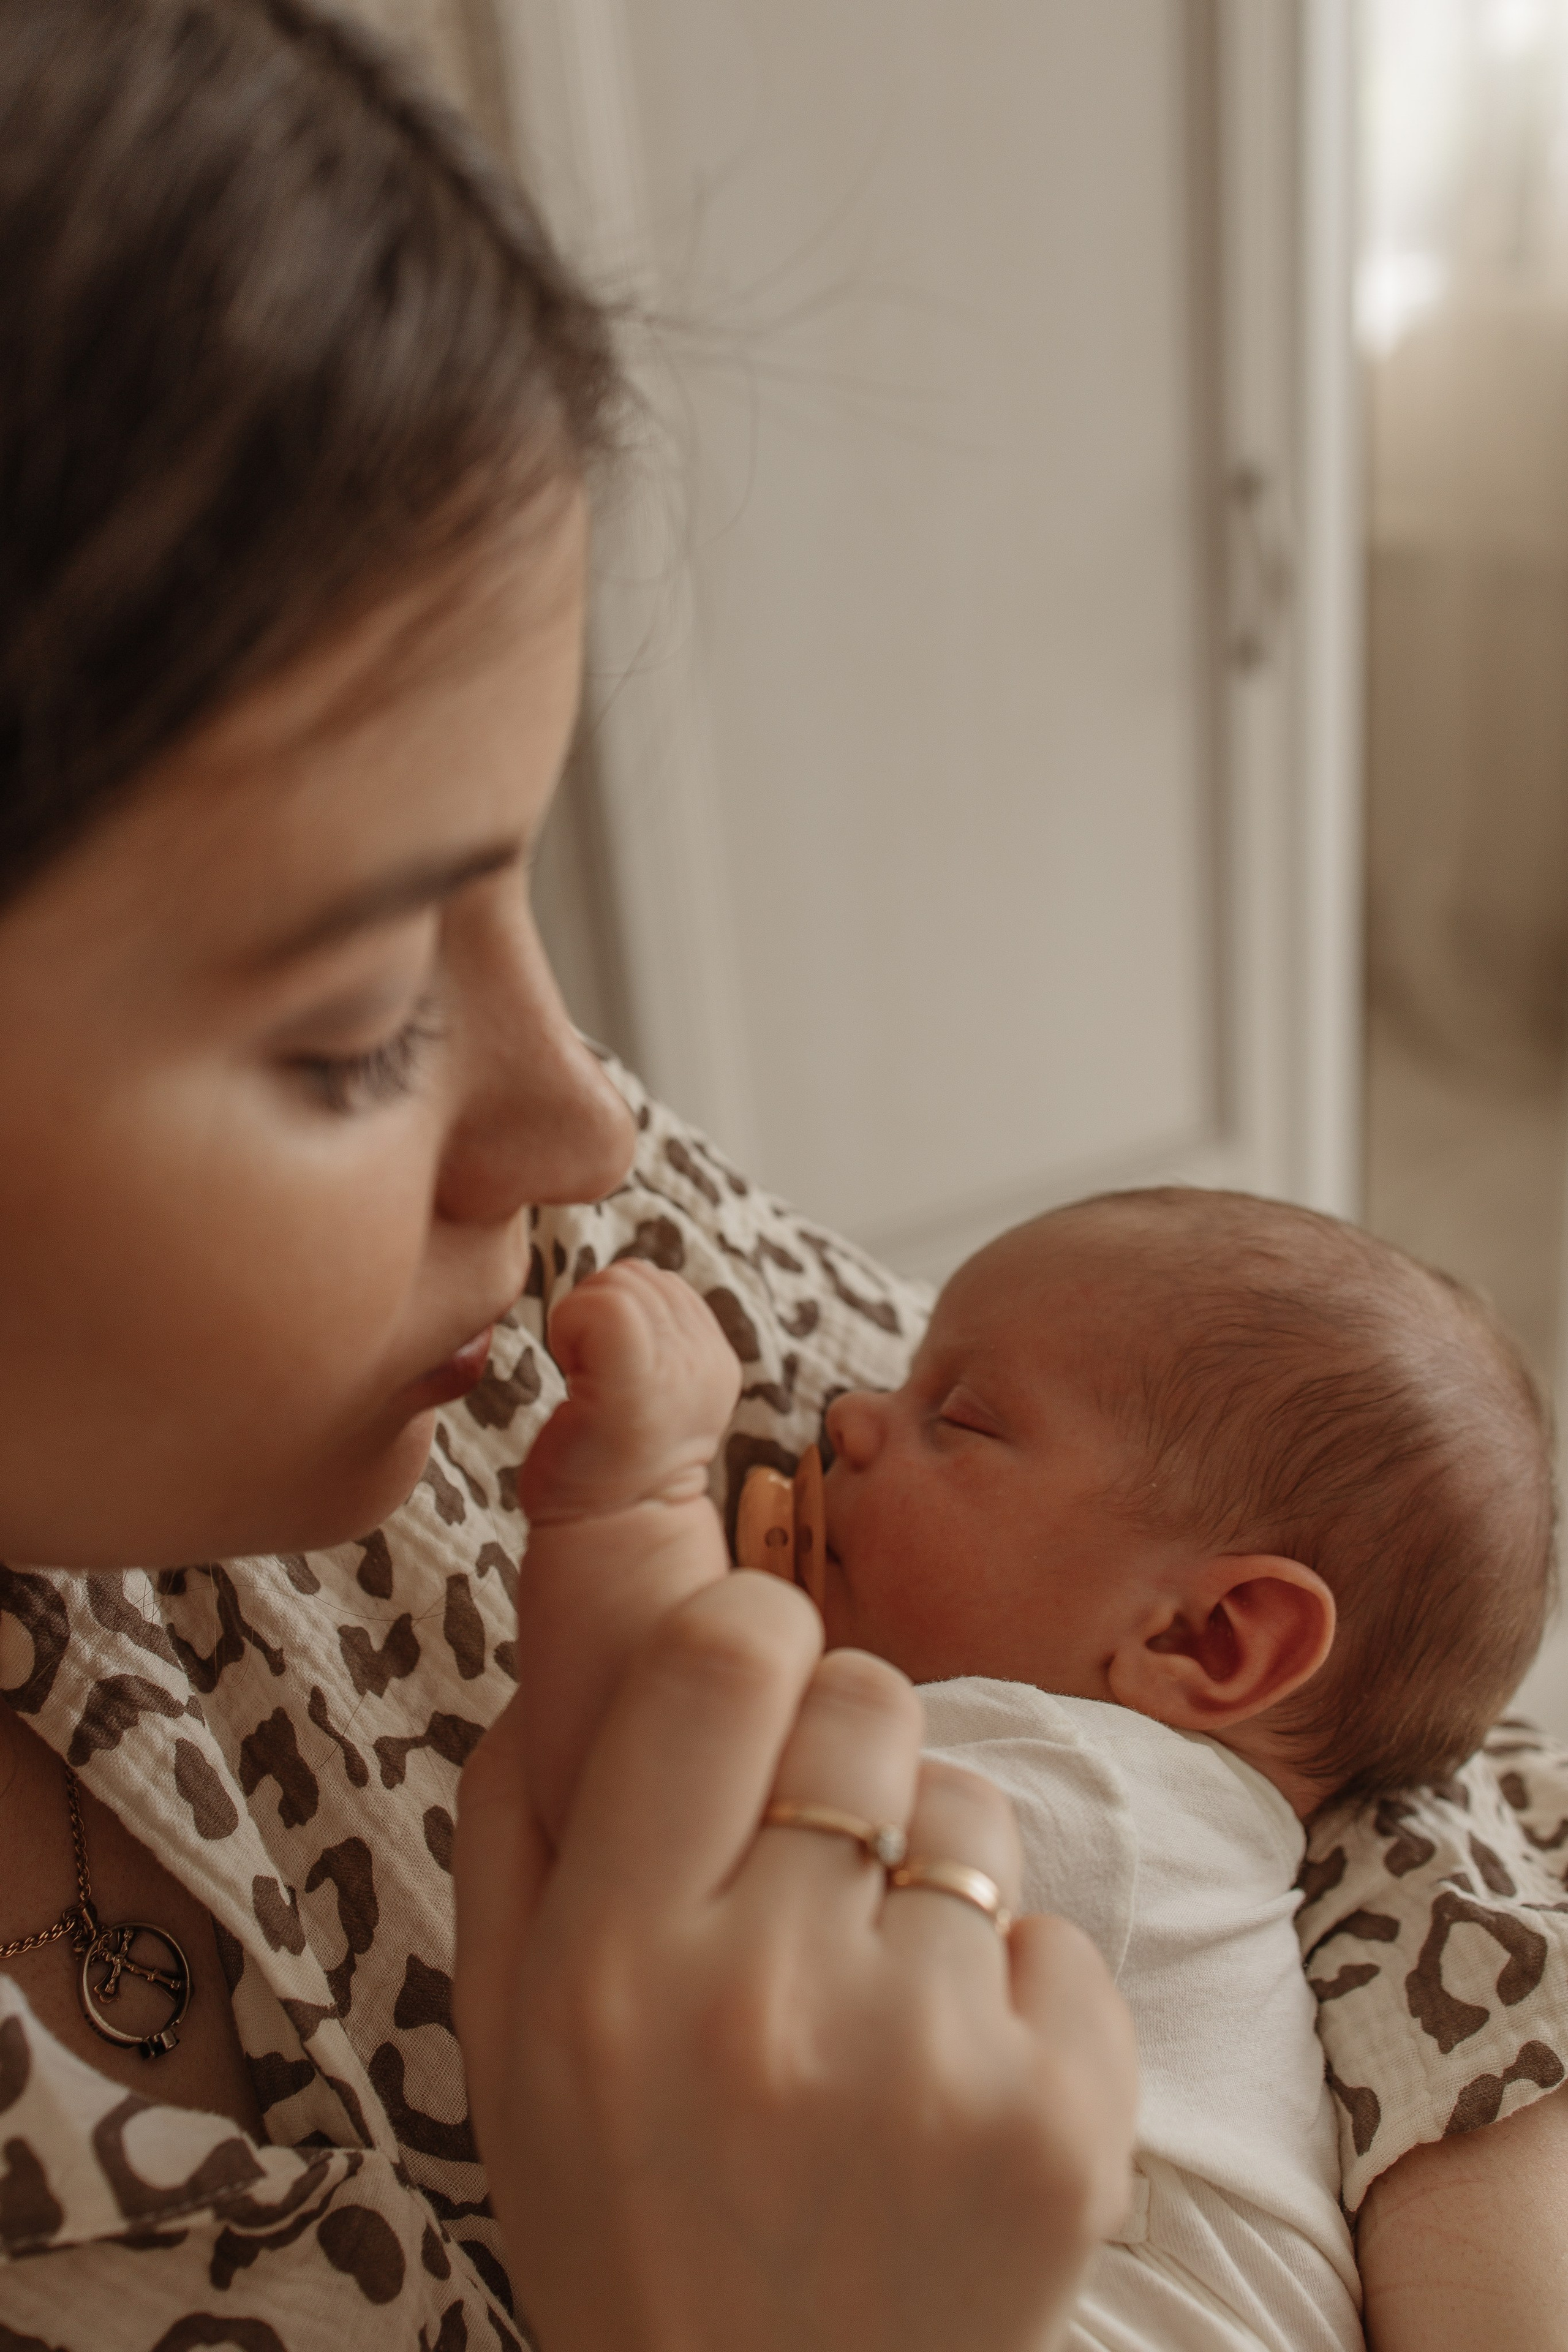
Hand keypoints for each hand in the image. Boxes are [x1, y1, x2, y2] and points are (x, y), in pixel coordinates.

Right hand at [456, 1573, 1136, 2351]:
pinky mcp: (1061, 2125)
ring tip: (877, 2004)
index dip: (754, 1636)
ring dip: (933, 1872)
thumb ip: (516, 1824)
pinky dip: (1020, 1997)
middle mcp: (769, 1996)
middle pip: (869, 1699)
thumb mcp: (506, 2037)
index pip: (727, 1652)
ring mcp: (929, 2061)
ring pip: (973, 1809)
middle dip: (844, 1751)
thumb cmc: (629, 2221)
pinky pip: (1062, 1939)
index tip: (752, 1688)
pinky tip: (950, 2094)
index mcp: (614, 1961)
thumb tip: (570, 1642)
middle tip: (814, 1867)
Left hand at [522, 1260, 740, 1525]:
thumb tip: (620, 1285)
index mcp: (714, 1359)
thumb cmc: (605, 1469)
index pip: (656, 1283)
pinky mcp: (638, 1378)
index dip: (613, 1313)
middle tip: (588, 1378)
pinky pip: (597, 1304)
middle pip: (635, 1276)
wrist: (608, 1537)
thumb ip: (650, 1340)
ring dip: (579, 1324)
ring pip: (615, 1285)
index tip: (602, 1374)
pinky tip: (574, 1377)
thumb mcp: (648, 1393)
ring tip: (584, 1382)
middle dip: (595, 1313)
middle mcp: (709, 1359)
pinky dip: (569, 1328)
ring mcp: (679, 1368)